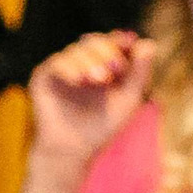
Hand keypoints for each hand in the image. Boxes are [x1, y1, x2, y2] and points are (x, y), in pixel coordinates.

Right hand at [26, 30, 155, 174]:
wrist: (72, 152)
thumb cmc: (103, 126)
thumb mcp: (128, 99)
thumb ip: (140, 73)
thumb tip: (149, 44)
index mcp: (105, 62)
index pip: (114, 41)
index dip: (122, 41)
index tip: (129, 44)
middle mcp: (83, 60)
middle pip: (96, 41)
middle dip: (107, 51)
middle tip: (115, 68)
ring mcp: (63, 67)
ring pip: (77, 50)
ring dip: (90, 61)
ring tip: (100, 79)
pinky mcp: (44, 76)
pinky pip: (56, 63)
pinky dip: (69, 68)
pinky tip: (79, 80)